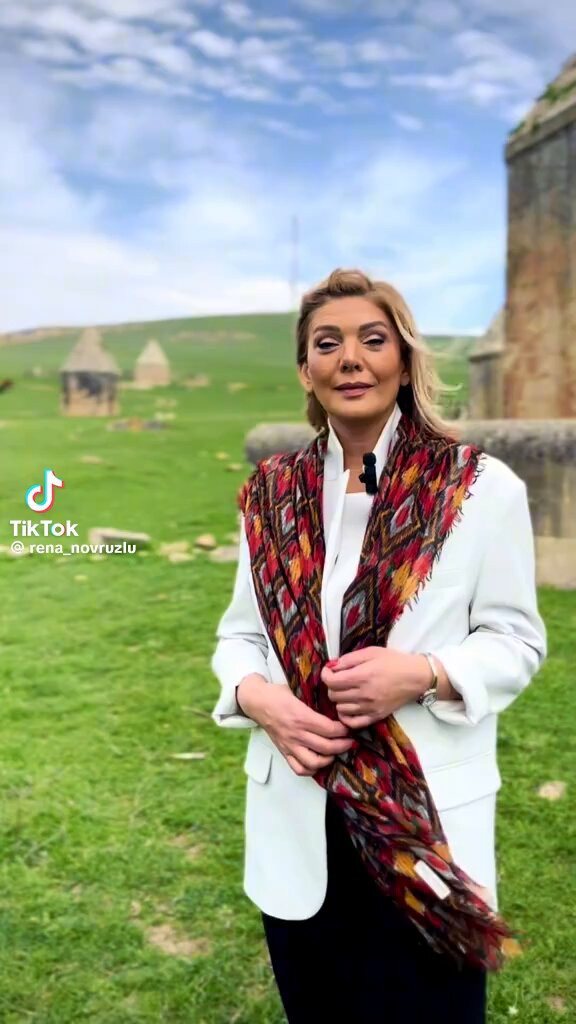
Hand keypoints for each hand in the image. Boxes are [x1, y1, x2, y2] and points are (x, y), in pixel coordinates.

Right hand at [237, 676, 356, 775]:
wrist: (257, 702)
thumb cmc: (278, 694)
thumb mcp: (299, 691)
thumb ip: (316, 699)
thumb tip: (336, 702)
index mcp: (301, 716)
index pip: (329, 729)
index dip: (343, 730)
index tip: (349, 727)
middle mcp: (296, 733)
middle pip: (326, 747)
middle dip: (343, 745)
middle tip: (349, 740)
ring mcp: (289, 745)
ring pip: (314, 762)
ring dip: (329, 759)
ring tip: (336, 752)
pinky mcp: (284, 752)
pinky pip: (298, 769)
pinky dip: (311, 770)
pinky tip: (319, 762)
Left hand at [320, 647, 431, 728]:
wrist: (416, 677)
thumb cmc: (393, 661)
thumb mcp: (371, 652)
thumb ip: (349, 659)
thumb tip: (332, 666)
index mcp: (362, 676)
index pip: (331, 681)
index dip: (325, 675)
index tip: (329, 671)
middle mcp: (364, 694)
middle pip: (333, 695)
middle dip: (332, 686)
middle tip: (339, 679)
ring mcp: (370, 707)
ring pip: (340, 708)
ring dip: (339, 699)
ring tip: (346, 691)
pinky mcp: (376, 716)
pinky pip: (352, 722)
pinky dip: (345, 716)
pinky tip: (348, 706)